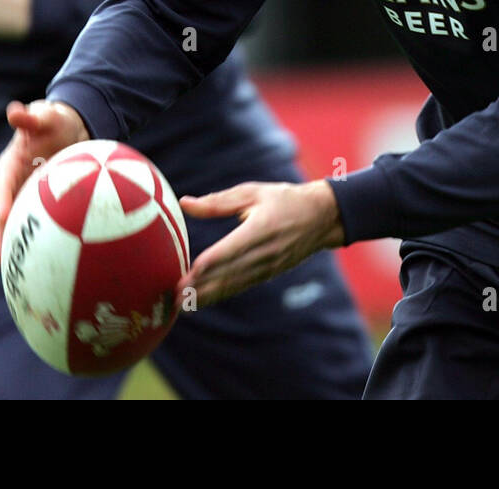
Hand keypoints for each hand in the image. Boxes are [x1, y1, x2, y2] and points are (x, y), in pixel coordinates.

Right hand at [0, 99, 89, 263]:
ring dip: (9, 243)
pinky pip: (30, 224)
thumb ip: (30, 117)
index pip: (2, 184)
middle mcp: (11, 183)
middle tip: (1, 256)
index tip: (4, 215)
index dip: (2, 200)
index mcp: (9, 164)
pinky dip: (29, 240)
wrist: (67, 130)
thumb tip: (15, 110)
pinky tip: (35, 261)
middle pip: (0, 212)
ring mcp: (22, 195)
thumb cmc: (55, 121)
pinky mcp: (35, 204)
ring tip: (9, 267)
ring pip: (11, 223)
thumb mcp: (46, 115)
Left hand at [176, 181, 344, 308]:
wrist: (321, 217)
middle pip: (232, 271)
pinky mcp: (270, 272)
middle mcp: (267, 250)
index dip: (214, 260)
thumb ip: (217, 201)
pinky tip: (203, 299)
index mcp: (262, 227)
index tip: (193, 270)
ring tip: (183, 304)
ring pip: (236, 283)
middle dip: (204, 285)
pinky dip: (222, 293)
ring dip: (209, 294)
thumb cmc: (283, 199)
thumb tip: (185, 203)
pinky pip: (243, 285)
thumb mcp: (252, 192)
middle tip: (177, 295)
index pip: (235, 247)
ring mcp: (270, 265)